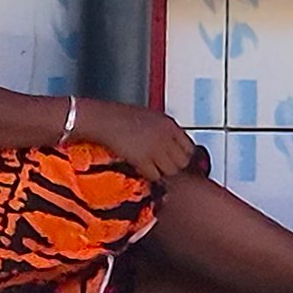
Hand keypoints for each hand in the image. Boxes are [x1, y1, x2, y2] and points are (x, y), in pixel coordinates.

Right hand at [77, 99, 193, 181]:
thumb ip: (164, 130)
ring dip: (162, 172)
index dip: (182, 156)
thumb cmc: (121, 116)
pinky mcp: (143, 159)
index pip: (189, 147)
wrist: (103, 119)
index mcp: (169, 124)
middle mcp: (166, 136)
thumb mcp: (151, 117)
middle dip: (174, 166)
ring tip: (152, 168)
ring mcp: (155, 148)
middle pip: (182, 162)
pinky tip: (142, 169)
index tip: (175, 159)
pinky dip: (149, 176)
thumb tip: (172, 145)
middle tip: (163, 166)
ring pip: (171, 171)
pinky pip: (155, 176)